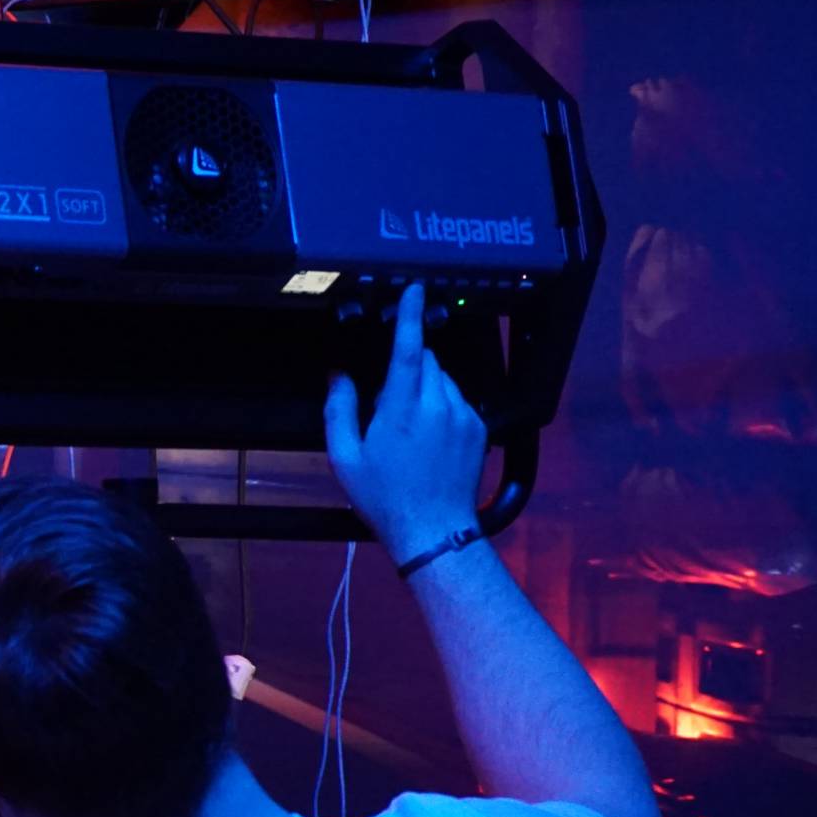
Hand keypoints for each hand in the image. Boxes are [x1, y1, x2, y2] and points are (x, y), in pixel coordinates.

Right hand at [324, 285, 487, 559]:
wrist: (433, 528)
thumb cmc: (384, 496)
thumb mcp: (346, 458)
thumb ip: (339, 410)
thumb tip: (338, 375)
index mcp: (403, 409)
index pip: (409, 350)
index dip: (410, 316)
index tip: (414, 288)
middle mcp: (439, 405)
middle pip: (428, 362)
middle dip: (409, 369)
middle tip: (388, 405)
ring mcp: (464, 414)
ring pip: (443, 380)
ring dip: (425, 388)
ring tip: (409, 427)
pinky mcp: (478, 426)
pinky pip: (457, 399)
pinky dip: (442, 406)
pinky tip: (428, 438)